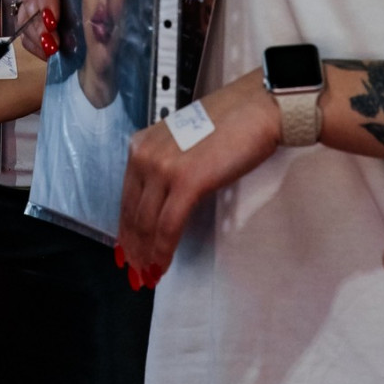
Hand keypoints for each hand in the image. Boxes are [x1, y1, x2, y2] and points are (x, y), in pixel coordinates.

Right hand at [18, 0, 61, 58]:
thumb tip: (102, 16)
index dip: (46, 0)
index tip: (53, 22)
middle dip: (41, 25)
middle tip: (53, 44)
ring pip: (23, 15)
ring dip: (36, 37)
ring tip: (51, 52)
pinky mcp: (26, 5)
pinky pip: (22, 27)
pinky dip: (34, 43)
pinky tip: (48, 53)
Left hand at [116, 68, 280, 282]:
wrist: (257, 109)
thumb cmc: (230, 123)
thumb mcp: (182, 141)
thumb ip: (166, 166)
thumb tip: (161, 202)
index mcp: (142, 144)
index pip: (126, 196)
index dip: (125, 229)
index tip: (126, 250)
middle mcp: (146, 155)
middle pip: (132, 213)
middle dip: (134, 247)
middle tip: (138, 272)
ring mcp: (164, 168)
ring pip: (147, 223)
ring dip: (147, 254)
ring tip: (150, 274)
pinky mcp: (186, 182)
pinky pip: (168, 226)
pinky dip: (163, 250)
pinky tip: (163, 265)